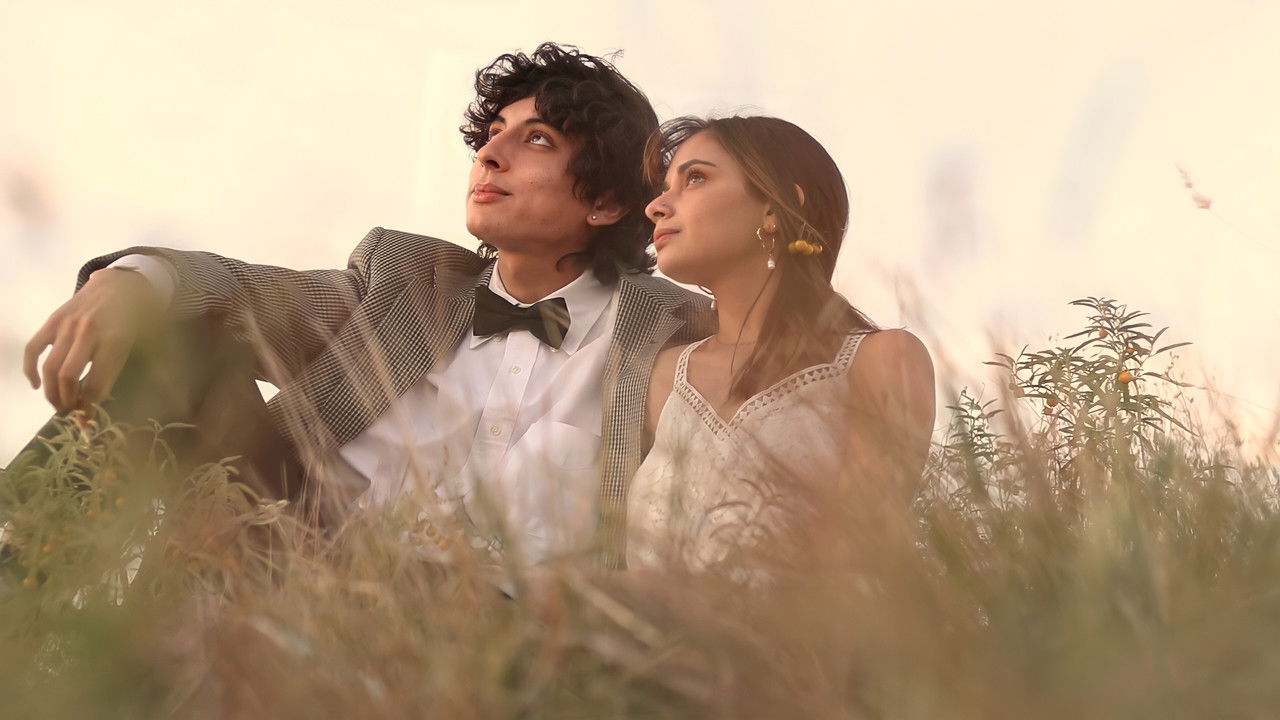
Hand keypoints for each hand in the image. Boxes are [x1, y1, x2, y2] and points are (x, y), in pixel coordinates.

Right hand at [23, 267, 163, 413]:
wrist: (120, 285)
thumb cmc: (132, 320)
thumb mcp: (132, 346)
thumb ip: (112, 373)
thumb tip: (91, 406)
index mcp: (115, 340)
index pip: (97, 383)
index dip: (90, 405)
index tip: (87, 417)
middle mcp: (89, 333)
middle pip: (68, 376)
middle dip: (67, 401)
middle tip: (71, 411)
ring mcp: (67, 325)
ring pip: (50, 367)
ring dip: (51, 392)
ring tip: (59, 404)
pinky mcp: (53, 320)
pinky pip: (33, 348)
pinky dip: (30, 369)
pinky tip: (36, 385)